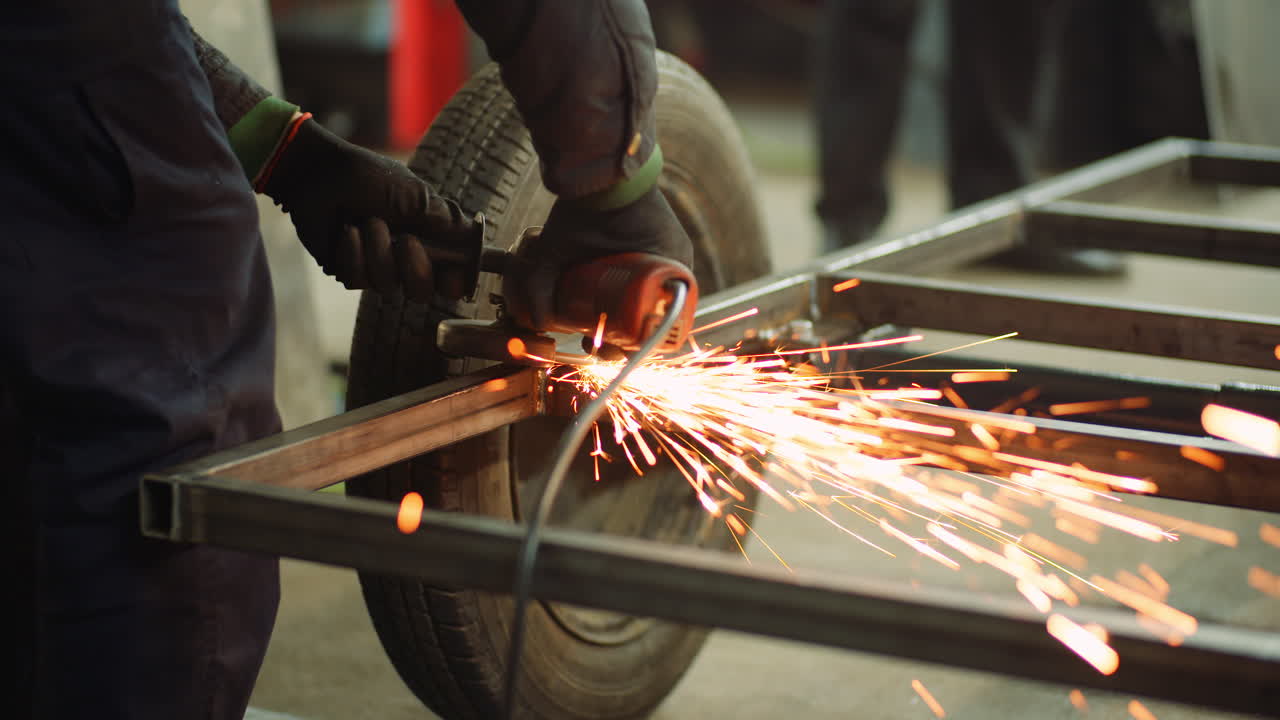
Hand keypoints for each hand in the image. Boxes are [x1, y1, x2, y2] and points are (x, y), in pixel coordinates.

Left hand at [261, 118, 475, 299]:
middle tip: (407, 241)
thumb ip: (443, 219)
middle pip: (422, 292)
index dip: (454, 283)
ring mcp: (375, 265)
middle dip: (416, 270)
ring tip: (367, 222)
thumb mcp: (414, 193)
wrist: (319, 173)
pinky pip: (357, 279)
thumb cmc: (368, 177)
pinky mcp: (347, 269)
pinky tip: (346, 230)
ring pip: (388, 286)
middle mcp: (403, 256)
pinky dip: (353, 253)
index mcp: (427, 238)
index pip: (449, 276)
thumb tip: (472, 237)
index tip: (453, 277)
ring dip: (378, 252)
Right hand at [502, 185, 694, 333]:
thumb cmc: (580, 214)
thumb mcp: (552, 255)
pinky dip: (670, 318)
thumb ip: (538, 286)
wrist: (602, 187)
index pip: (616, 321)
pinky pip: (683, 297)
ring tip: (623, 346)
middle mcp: (642, 279)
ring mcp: (663, 272)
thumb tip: (535, 322)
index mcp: (616, 280)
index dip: (605, 341)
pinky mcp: (679, 261)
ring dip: (643, 339)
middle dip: (621, 346)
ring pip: (658, 318)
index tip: (589, 345)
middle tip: (605, 350)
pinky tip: (651, 331)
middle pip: (637, 325)